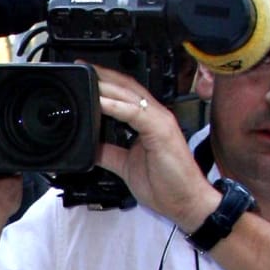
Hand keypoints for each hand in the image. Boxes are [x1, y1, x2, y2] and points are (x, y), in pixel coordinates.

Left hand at [94, 67, 218, 230]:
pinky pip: (136, 113)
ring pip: (131, 95)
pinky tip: (101, 101)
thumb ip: (108, 152)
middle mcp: (156, 117)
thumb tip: (89, 145)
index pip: (125, 94)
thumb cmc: (165, 185)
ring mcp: (161, 121)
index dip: (106, 83)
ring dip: (108, 85)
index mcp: (148, 122)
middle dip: (104, 75)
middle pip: (127, 87)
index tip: (85, 75)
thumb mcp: (125, 165)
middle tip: (82, 66)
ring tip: (88, 76)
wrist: (186, 203)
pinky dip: (117, 106)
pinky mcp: (162, 131)